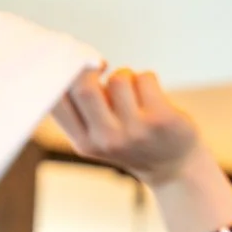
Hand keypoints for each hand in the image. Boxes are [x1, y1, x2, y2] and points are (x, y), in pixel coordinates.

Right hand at [54, 67, 204, 185]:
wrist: (174, 168)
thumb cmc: (132, 142)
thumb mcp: (97, 137)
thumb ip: (80, 110)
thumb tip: (71, 63)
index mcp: (85, 143)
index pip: (57, 102)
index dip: (61, 76)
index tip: (71, 65)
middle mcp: (107, 140)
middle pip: (84, 87)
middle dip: (89, 68)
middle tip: (98, 66)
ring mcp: (136, 131)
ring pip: (118, 78)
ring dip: (125, 75)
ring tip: (132, 89)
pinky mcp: (161, 119)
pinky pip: (145, 77)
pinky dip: (146, 78)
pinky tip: (151, 93)